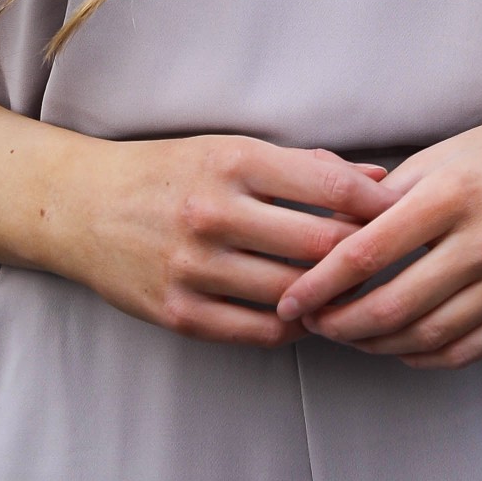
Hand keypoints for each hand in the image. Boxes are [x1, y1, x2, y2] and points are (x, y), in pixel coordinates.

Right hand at [58, 134, 387, 347]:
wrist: (83, 207)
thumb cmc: (168, 172)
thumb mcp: (230, 150)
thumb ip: (306, 166)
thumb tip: (376, 179)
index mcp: (232, 162)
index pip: (330, 188)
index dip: (376, 206)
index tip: (398, 215)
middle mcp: (213, 213)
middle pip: (320, 245)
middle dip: (362, 257)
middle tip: (385, 262)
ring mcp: (194, 267)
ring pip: (293, 293)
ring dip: (329, 297)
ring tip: (350, 293)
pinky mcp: (179, 312)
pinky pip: (257, 331)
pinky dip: (291, 327)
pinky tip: (303, 315)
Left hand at [274, 106, 481, 370]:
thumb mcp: (445, 154)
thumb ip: (385, 193)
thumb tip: (321, 222)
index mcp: (455, 192)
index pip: (369, 251)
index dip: (321, 282)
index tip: (290, 298)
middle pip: (395, 306)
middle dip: (342, 325)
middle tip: (314, 323)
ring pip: (428, 336)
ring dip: (376, 345)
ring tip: (349, 335)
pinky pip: (467, 350)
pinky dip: (423, 356)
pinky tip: (398, 345)